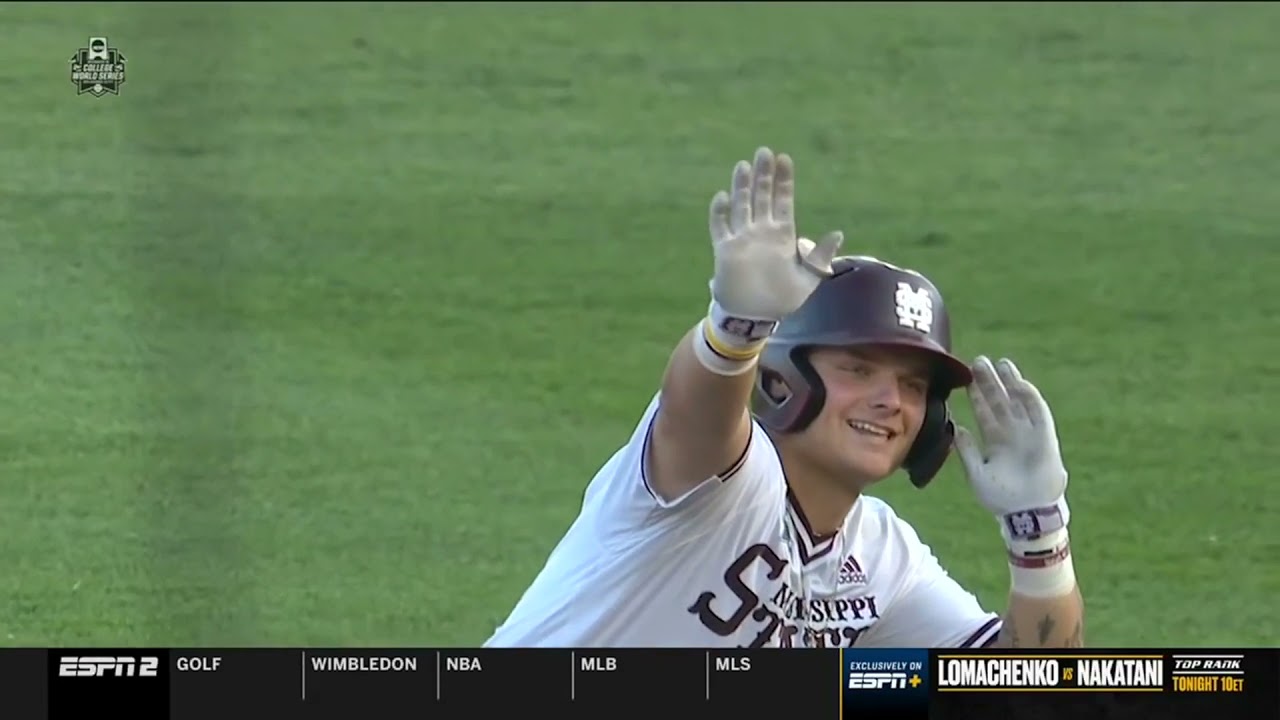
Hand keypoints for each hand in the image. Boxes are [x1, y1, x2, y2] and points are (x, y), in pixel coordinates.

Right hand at [708, 147, 843, 321]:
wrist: (756, 318)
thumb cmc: (783, 299)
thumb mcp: (809, 278)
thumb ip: (820, 257)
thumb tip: (838, 233)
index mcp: (782, 235)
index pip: (783, 200)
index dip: (783, 180)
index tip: (784, 158)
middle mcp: (761, 232)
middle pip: (762, 196)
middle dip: (763, 175)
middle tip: (764, 152)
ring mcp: (742, 239)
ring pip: (741, 206)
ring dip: (741, 186)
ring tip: (743, 165)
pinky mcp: (725, 250)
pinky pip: (720, 226)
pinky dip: (719, 212)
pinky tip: (722, 197)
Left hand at [953, 357, 1069, 544]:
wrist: (1026, 513)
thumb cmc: (1001, 498)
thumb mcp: (976, 473)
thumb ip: (966, 451)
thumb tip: (956, 429)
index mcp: (995, 442)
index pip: (984, 412)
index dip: (976, 395)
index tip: (965, 377)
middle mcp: (1011, 434)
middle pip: (999, 401)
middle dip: (989, 382)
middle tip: (978, 361)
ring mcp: (1028, 433)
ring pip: (1018, 402)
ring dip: (1010, 383)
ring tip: (1001, 363)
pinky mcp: (1044, 436)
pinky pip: (1038, 413)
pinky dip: (1029, 398)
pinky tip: (1019, 383)